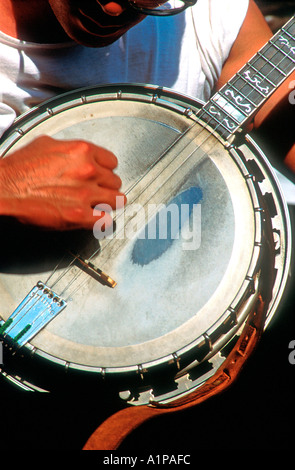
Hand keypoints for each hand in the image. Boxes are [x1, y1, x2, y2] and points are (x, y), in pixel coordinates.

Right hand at [0, 135, 125, 229]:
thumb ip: (69, 149)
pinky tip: (94, 220)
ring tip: (99, 206)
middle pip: (115, 182)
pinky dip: (101, 222)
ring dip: (108, 204)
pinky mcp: (79, 215)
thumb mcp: (46, 144)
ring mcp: (85, 194)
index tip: (103, 176)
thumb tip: (77, 152)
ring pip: (116, 200)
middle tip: (97, 192)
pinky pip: (105, 221)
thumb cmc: (18, 169)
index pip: (112, 161)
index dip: (107, 170)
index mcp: (81, 151)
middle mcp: (88, 171)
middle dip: (106, 188)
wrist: (3, 189)